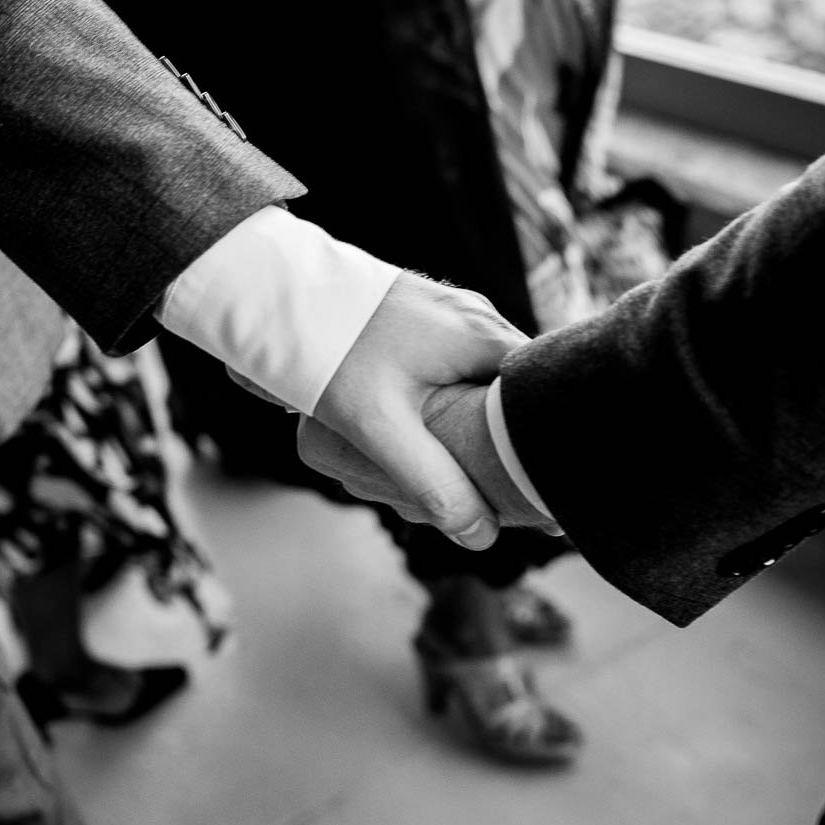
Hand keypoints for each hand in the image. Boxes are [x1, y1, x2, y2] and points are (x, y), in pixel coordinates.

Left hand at [307, 273, 527, 547]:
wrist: (281, 289)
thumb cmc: (331, 352)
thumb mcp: (381, 426)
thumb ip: (430, 481)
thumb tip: (480, 536)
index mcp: (484, 338)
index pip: (543, 401)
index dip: (541, 451)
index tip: (535, 494)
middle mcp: (480, 317)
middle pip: (515, 395)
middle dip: (504, 444)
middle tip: (495, 490)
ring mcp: (457, 312)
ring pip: (485, 382)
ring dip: (476, 423)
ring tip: (457, 462)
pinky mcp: (431, 316)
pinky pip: (460, 364)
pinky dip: (453, 399)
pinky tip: (426, 424)